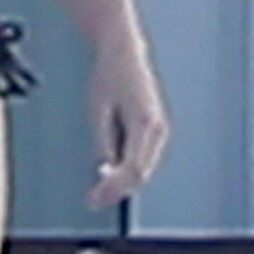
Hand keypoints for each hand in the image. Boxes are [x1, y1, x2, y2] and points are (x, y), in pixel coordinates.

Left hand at [87, 32, 168, 208]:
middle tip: (93, 200)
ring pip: (143, 169)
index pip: (133, 169)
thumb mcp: (98, 110)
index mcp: (146, 123)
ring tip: (97, 191)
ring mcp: (160, 130)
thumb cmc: (109, 76)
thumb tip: (104, 170)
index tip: (95, 200)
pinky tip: (109, 174)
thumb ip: (103, 142)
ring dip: (122, 182)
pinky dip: (127, 170)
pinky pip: (143, 158)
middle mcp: (159, 130)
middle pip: (141, 174)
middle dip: (117, 190)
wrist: (124, 54)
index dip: (113, 189)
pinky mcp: (156, 130)